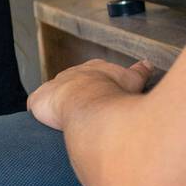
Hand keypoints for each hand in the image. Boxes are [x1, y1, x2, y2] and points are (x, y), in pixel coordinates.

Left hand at [27, 58, 152, 130]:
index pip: (93, 74)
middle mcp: (72, 74)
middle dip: (77, 95)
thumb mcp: (132, 80)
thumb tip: (148, 63)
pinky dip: (41, 112)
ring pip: (55, 94)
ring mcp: (54, 86)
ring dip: (58, 104)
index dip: (96, 84)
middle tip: (84, 111)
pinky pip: (36, 105)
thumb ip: (140, 71)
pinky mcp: (39, 100)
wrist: (87, 101)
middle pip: (73, 84)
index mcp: (93, 69)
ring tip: (66, 120)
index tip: (99, 93)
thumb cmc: (111, 91)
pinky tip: (45, 123)